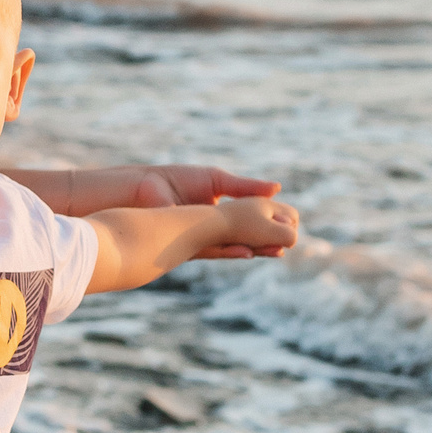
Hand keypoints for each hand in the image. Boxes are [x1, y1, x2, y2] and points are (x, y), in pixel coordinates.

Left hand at [131, 164, 285, 259]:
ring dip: (252, 250)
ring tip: (274, 252)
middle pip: (243, 241)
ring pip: (231, 249)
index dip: (266, 228)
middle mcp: (212, 231)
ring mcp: (201, 240)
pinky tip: (248, 252)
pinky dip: (230, 251)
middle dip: (263, 245)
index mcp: (219, 216)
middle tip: (285, 248)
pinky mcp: (189, 246)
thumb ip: (246, 186)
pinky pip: (213, 251)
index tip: (286, 230)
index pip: (248, 225)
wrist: (145, 186)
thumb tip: (277, 188)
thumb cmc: (177, 180)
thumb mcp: (217, 181)